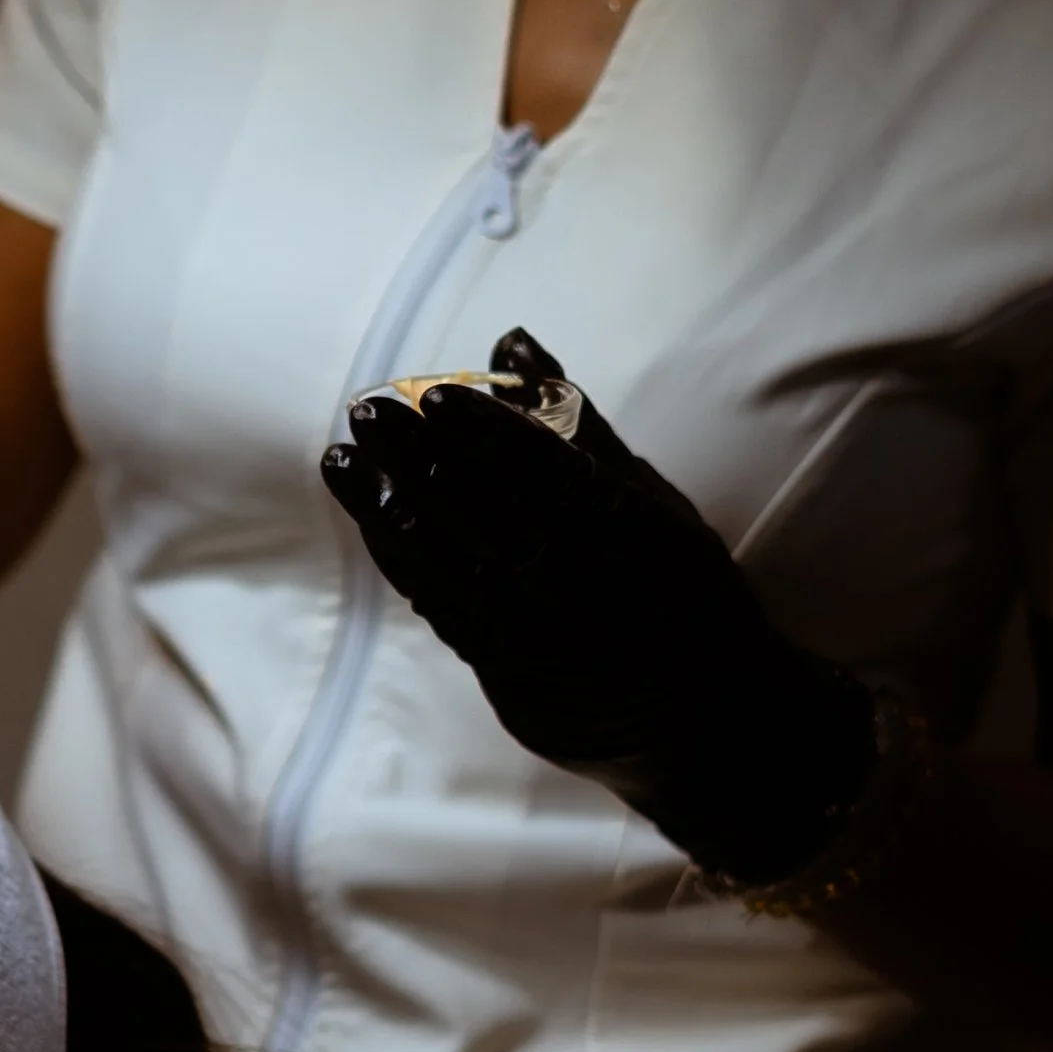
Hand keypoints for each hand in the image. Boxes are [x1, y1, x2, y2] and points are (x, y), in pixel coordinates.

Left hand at [319, 329, 873, 884]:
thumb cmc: (683, 586)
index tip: (431, 393)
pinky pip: (445, 615)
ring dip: (386, 507)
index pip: (546, 470)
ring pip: (451, 567)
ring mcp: (547, 645)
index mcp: (630, 533)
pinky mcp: (514, 686)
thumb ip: (577, 421)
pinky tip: (375, 520)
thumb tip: (512, 338)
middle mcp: (587, 590)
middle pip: (484, 513)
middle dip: (414, 456)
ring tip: (343, 460)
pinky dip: (404, 562)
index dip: (484, 430)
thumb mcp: (649, 498)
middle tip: (365, 409)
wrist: (710, 713)